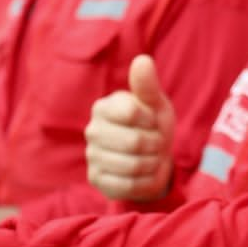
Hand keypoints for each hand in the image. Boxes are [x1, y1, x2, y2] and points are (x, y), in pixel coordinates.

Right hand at [84, 54, 175, 201]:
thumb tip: (142, 60)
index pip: (132, 112)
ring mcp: (92, 157)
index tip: (153, 121)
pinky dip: (144, 181)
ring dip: (152, 163)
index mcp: (103, 107)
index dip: (152, 119)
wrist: (153, 157)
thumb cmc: (152, 125)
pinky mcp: (97, 180)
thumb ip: (147, 85)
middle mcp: (92, 131)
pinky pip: (127, 185)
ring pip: (133, 165)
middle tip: (155, 142)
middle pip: (134, 142)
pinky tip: (143, 173)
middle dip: (155, 144)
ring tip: (151, 157)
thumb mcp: (155, 104)